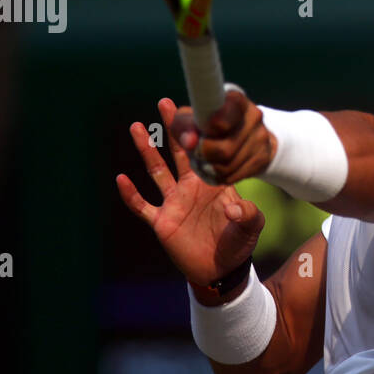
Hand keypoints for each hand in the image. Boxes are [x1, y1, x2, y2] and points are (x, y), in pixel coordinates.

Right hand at [116, 98, 264, 286]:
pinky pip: (142, 205)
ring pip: (156, 170)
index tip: (197, 110)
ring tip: (136, 127)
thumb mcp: (252, 227)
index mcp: (212, 183)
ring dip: (147, 150)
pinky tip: (121, 178)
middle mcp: (190, 187)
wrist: (221, 270)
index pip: (206, 153)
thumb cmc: (238, 243)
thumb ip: (250, 215)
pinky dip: (131, 194)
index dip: (202, 134)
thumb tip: (234, 207)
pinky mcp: (162, 221)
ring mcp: (174, 202)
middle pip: (179, 152)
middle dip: (173, 128)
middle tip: (166, 103)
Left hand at [170, 88, 275, 186]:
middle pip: (225, 148)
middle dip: (205, 154)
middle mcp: (253, 116)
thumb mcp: (189, 119)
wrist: (236, 136)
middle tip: (196, 151)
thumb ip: (182, 126)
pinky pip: (234, 176)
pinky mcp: (262, 158)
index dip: (219, 122)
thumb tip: (190, 142)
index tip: (209, 128)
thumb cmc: (205, 124)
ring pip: (228, 166)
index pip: (231, 109)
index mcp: (235, 100)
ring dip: (209, 167)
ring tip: (204, 159)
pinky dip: (219, 176)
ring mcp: (261, 138)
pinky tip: (216, 167)